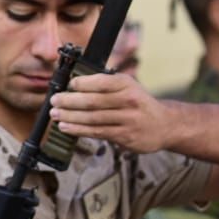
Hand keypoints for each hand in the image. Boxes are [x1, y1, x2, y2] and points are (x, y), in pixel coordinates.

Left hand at [47, 72, 171, 153]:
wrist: (165, 125)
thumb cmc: (138, 103)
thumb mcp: (128, 87)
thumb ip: (105, 85)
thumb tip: (73, 85)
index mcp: (127, 84)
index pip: (101, 82)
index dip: (81, 84)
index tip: (67, 85)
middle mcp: (128, 100)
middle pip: (93, 101)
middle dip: (69, 101)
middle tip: (54, 101)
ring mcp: (127, 119)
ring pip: (92, 118)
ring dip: (70, 116)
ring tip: (55, 114)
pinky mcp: (124, 136)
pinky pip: (97, 132)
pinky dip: (78, 129)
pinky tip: (66, 127)